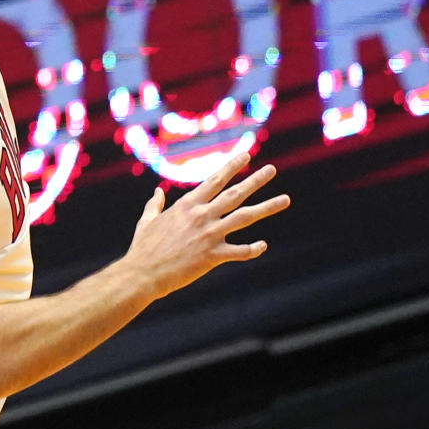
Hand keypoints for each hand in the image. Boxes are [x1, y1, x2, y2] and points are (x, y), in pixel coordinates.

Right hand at [125, 152, 289, 301]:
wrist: (142, 273)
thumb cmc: (143, 247)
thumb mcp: (147, 220)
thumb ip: (155, 204)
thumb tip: (157, 192)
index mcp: (187, 204)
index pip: (215, 180)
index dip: (231, 166)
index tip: (245, 155)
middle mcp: (202, 215)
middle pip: (235, 193)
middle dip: (255, 180)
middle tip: (272, 169)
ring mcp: (209, 235)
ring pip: (244, 217)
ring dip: (267, 208)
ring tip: (285, 199)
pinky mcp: (212, 256)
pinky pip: (239, 251)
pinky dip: (252, 249)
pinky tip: (264, 245)